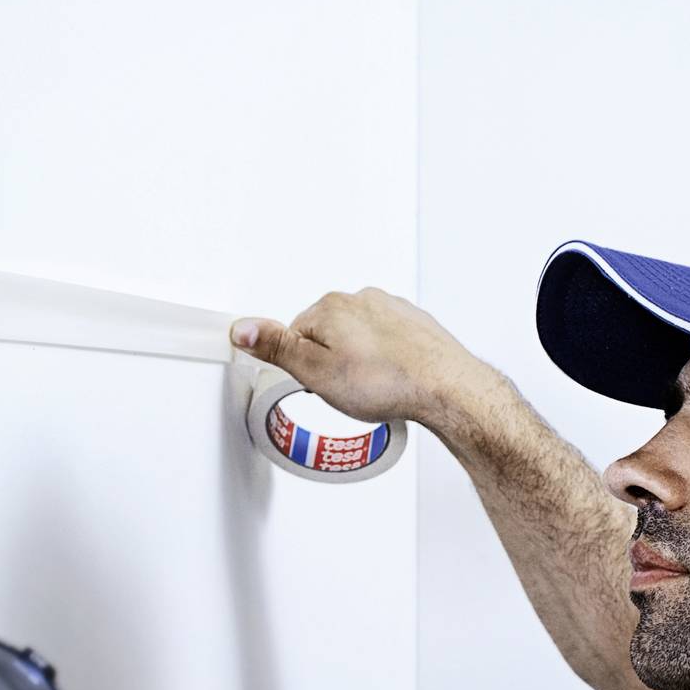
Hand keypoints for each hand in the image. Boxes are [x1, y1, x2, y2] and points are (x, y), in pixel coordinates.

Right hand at [228, 288, 496, 431]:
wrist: (447, 388)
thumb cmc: (388, 382)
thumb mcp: (316, 373)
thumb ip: (276, 347)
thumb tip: (241, 328)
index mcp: (331, 306)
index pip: (296, 334)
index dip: (302, 366)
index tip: (316, 383)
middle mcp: (362, 299)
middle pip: (327, 333)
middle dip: (330, 361)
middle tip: (345, 390)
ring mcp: (392, 309)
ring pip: (359, 338)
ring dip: (360, 361)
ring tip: (373, 389)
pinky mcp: (415, 324)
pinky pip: (388, 342)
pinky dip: (387, 360)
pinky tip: (393, 381)